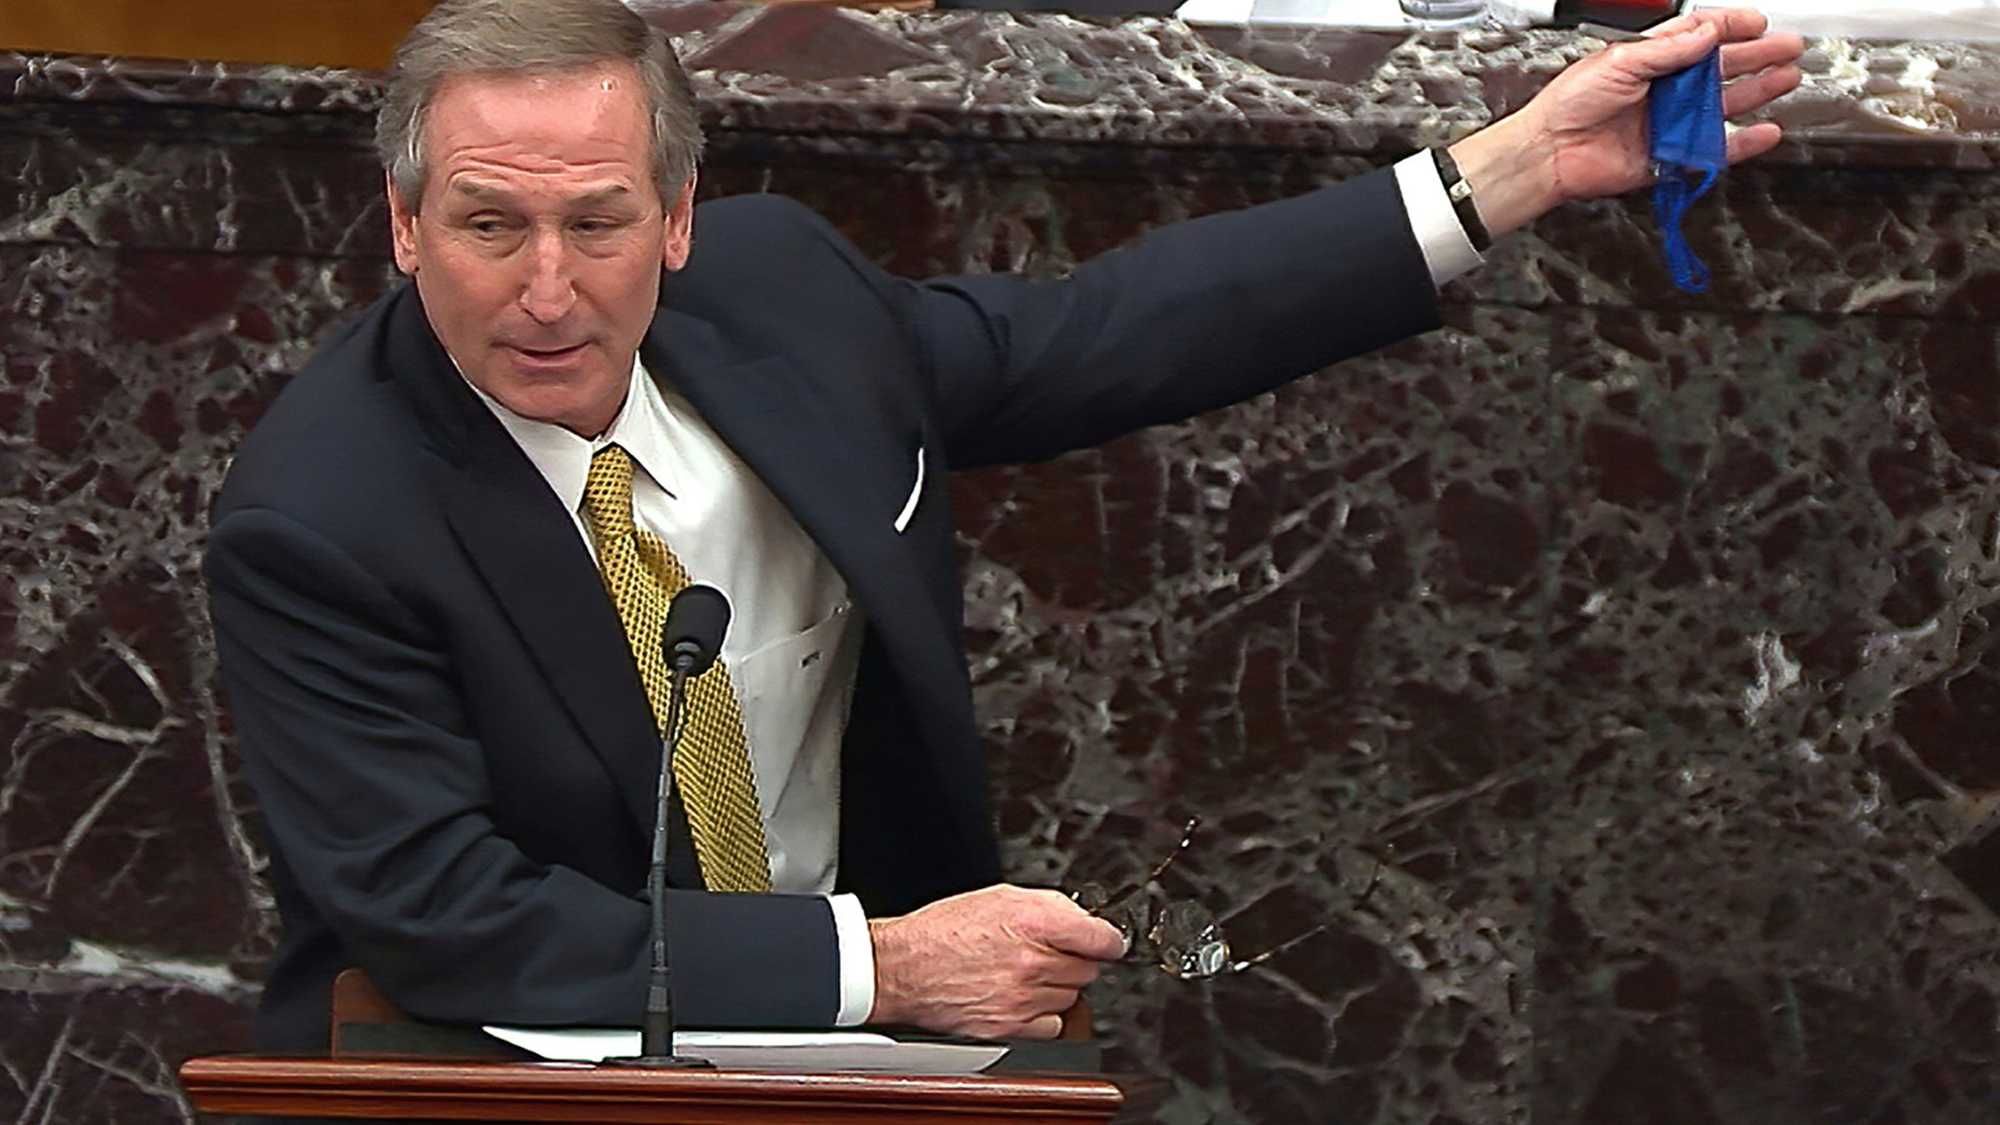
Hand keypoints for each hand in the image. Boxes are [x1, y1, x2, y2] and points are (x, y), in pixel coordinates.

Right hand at [866, 884, 1127, 1039]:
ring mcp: (1023, 998)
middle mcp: (1032, 962)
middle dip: (1075, 960)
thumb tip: (1084, 919)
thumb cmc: (942, 931)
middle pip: (1089, 969)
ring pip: (1071, 997)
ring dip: (1056, 986)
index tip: (1106, 942)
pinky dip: (1043, 1014)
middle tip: (1047, 953)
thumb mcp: (999, 898)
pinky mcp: (1011, 1027)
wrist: (903, 968)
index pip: (1103, 938)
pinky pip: (1052, 1024)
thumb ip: (1049, 906)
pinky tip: (1021, 998)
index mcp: (1033, 922)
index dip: (1108, 939)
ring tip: (1023, 973)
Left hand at [1450, 8, 1805, 236]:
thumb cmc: (1568, 105)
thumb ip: (1667, 49)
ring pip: (1725, 105)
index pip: (1700, 37)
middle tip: (1788, 48)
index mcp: (1651, 60)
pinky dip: (1742, 143)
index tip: (1756, 23)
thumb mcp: (1619, 61)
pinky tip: (1765, 131)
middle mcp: (1665, 90)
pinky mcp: (1670, 157)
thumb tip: (1707, 33)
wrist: (1550, 151)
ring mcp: (1670, 123)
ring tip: (1786, 78)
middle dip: (1757, 56)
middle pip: (1722, 68)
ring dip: (1758, 91)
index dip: (1730, 27)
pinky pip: (1714, 150)